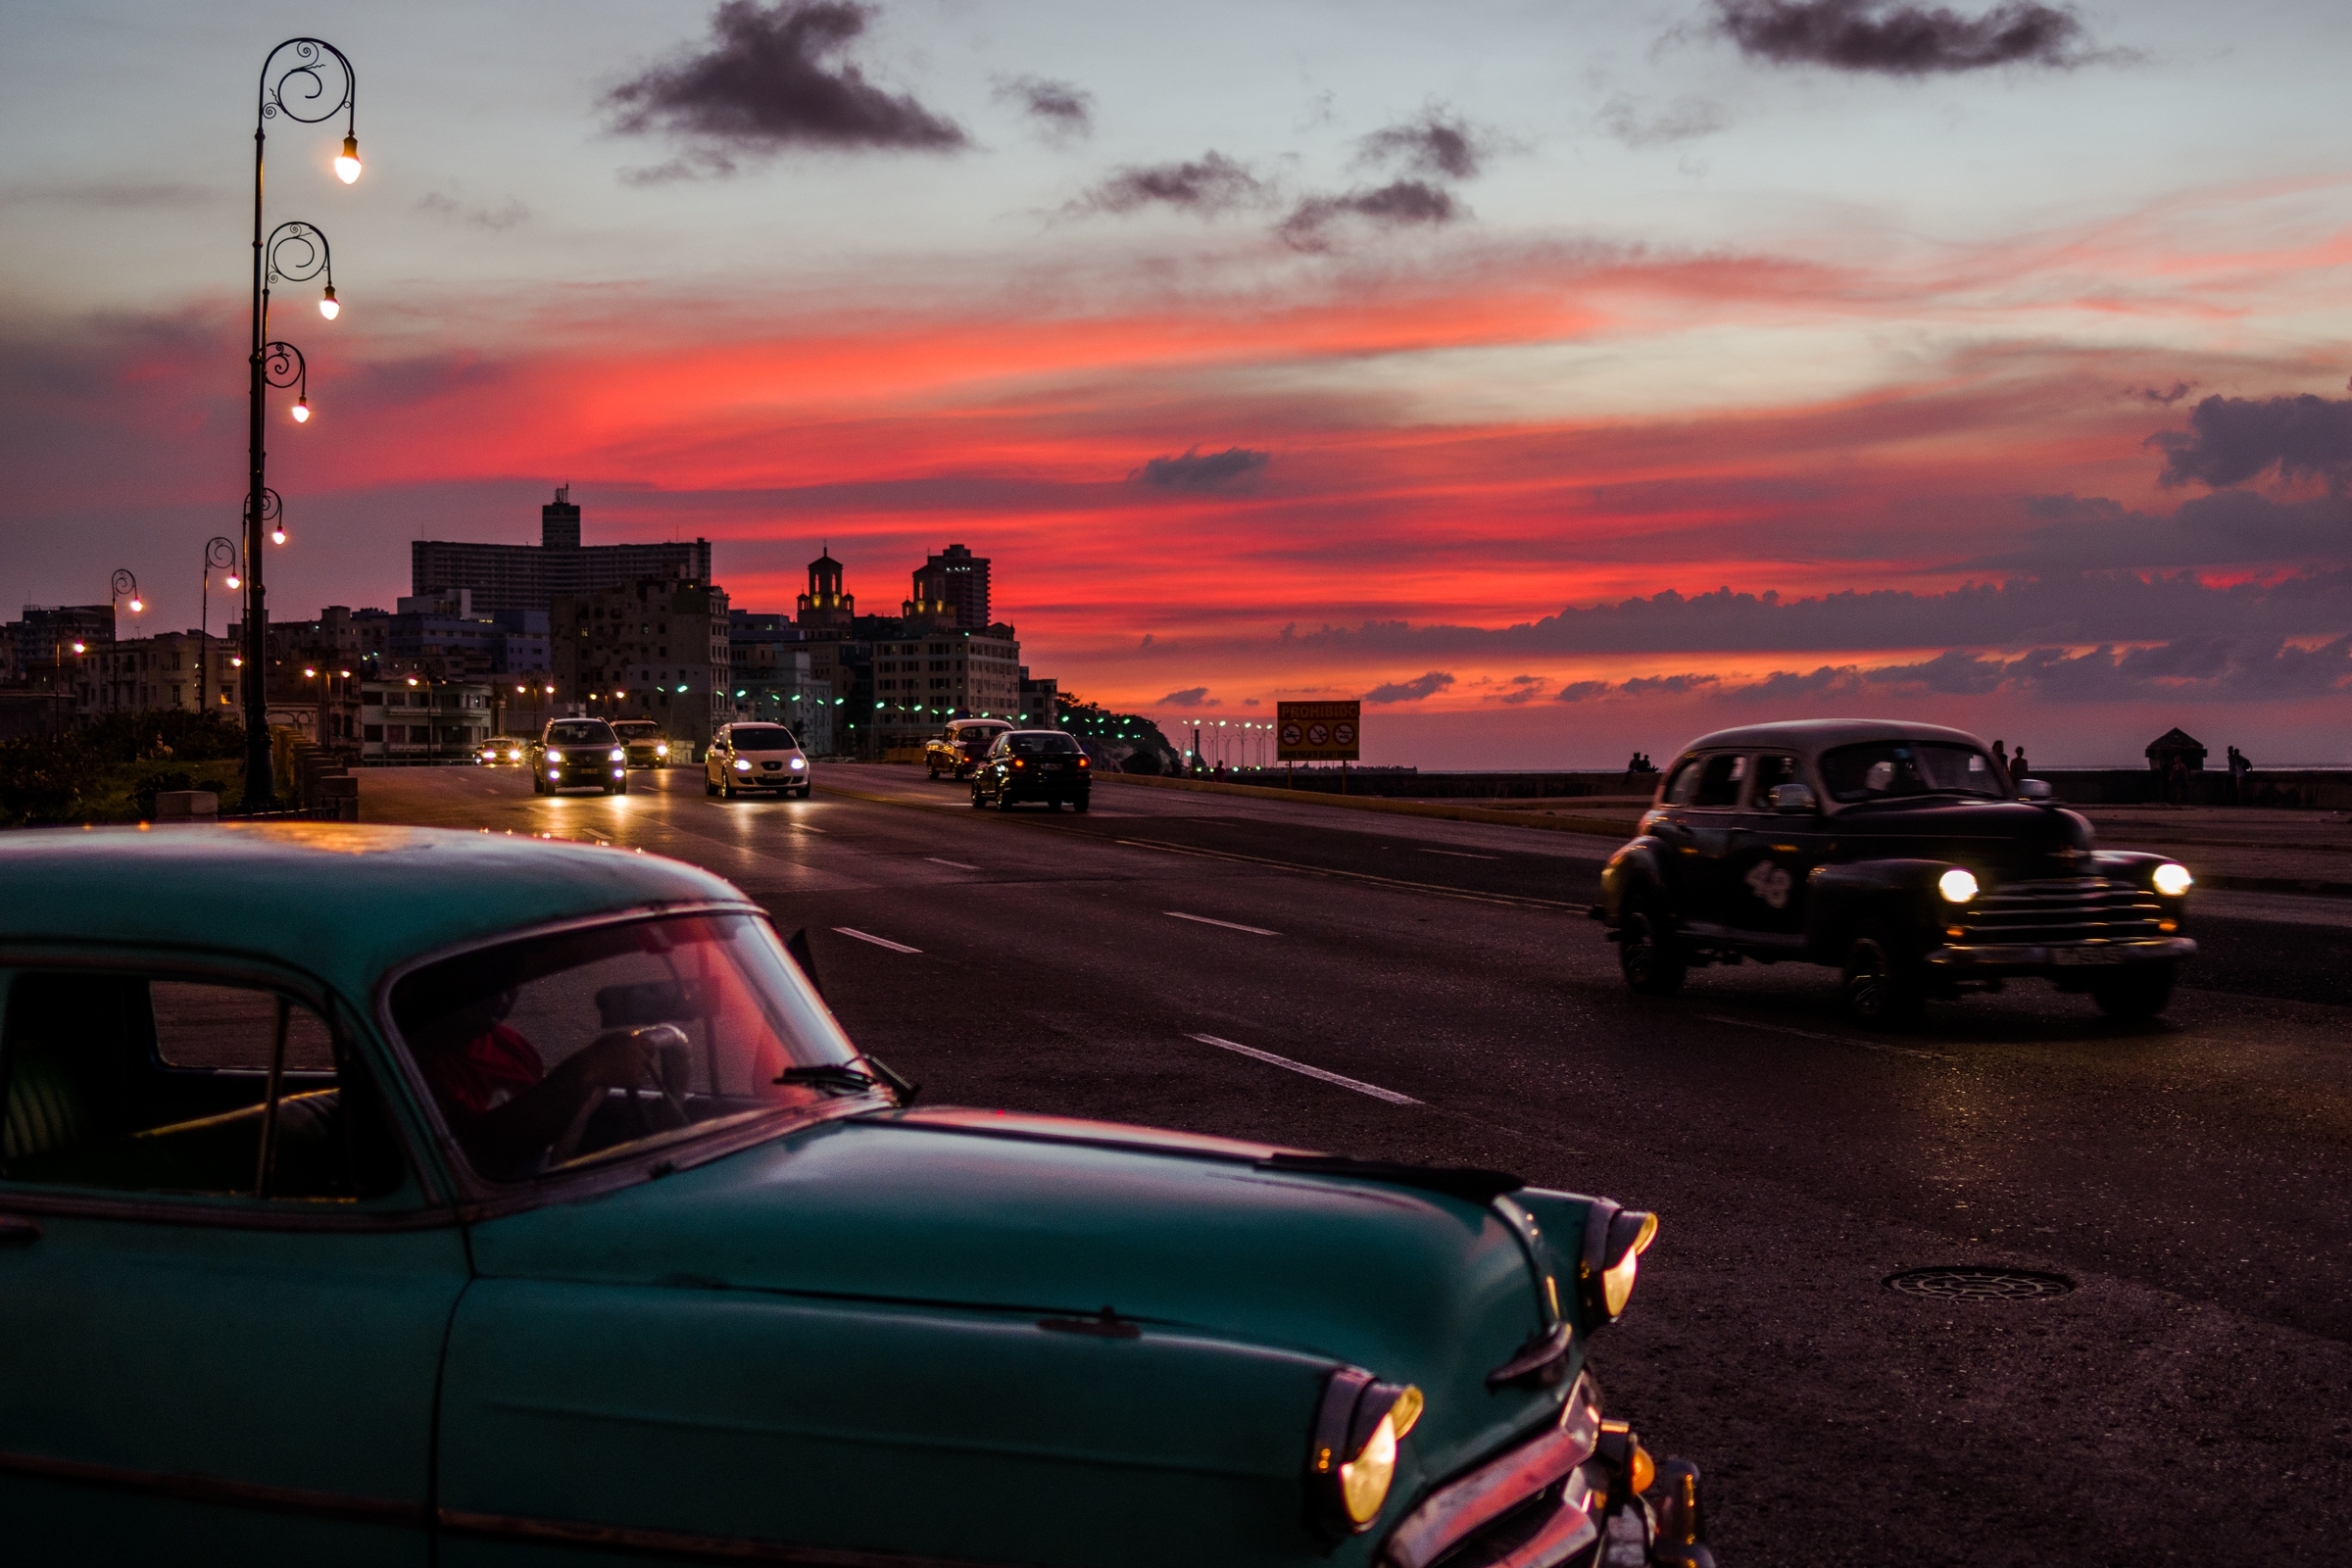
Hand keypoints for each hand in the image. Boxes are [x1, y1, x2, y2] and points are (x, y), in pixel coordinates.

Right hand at [571, 1024, 688, 1091]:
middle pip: (649, 1058)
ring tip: (618, 1074)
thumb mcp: (611, 1039)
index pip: (651, 1045)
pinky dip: (630, 1084)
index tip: (645, 1055)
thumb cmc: (595, 1053)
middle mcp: (637, 1051)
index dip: (647, 1051)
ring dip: (634, 1073)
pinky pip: (637, 1083)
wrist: (589, 1067)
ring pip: (642, 1071)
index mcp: (632, 1040)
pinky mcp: (635, 1078)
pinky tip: (619, 1081)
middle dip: (643, 1063)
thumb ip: (625, 1039)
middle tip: (633, 1067)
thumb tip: (636, 1038)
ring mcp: (637, 1065)